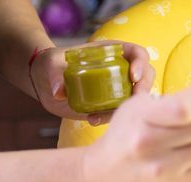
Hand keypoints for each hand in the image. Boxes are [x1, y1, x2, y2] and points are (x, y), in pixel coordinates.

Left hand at [30, 41, 154, 124]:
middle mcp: (120, 70)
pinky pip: (120, 112)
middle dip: (144, 88)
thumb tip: (59, 92)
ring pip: (136, 97)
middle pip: (146, 76)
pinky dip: (110, 118)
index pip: (138, 53)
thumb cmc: (52, 65)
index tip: (133, 76)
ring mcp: (118, 88)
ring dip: (127, 108)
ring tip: (102, 115)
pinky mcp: (111, 105)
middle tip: (134, 98)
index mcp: (112, 52)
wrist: (44, 83)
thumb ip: (55, 75)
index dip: (141, 63)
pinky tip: (92, 119)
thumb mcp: (51, 65)